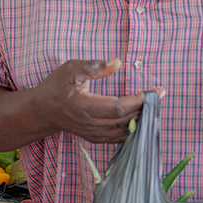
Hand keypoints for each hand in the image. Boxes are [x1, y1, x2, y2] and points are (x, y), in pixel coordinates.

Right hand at [35, 59, 155, 142]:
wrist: (43, 110)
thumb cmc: (57, 86)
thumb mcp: (71, 69)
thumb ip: (94, 66)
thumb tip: (117, 63)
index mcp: (83, 106)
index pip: (118, 107)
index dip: (139, 100)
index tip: (156, 91)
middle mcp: (89, 124)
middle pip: (125, 120)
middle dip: (145, 108)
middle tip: (159, 94)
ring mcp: (92, 134)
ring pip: (124, 131)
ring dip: (141, 119)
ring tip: (153, 105)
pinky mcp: (95, 138)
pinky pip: (119, 138)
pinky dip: (133, 129)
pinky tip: (142, 117)